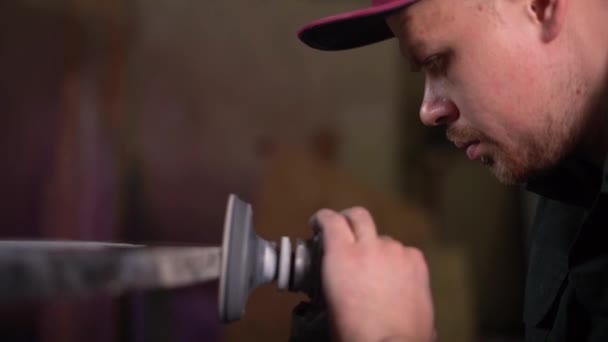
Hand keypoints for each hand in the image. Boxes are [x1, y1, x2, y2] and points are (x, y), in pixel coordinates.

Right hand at [311, 207, 434, 341]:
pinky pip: (403, 252)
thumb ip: (332, 273)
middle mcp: (369, 247)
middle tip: (345, 229)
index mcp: (341, 256)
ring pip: (383, 238)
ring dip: (376, 247)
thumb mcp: (329, 300)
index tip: (320, 223)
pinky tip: (395, 279)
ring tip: (376, 271)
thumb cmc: (357, 334)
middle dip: (349, 219)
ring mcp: (395, 251)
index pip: (331, 220)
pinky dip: (397, 260)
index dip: (323, 218)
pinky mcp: (416, 261)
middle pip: (358, 215)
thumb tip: (334, 269)